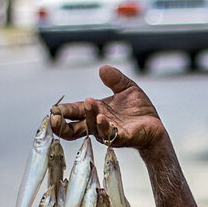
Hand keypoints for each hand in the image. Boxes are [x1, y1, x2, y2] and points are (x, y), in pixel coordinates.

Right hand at [49, 65, 166, 152]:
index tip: (53, 109)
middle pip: (74, 128)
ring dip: (88, 116)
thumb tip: (102, 68)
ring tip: (88, 102)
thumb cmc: (138, 110)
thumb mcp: (127, 88)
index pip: (74, 112)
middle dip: (62, 125)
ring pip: (91, 128)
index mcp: (95, 112)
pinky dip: (104, 126)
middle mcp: (98, 124)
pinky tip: (101, 117)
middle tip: (54, 118)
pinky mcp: (121, 138)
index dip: (63, 111)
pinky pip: (110, 135)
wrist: (155, 126)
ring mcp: (108, 132)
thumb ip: (115, 79)